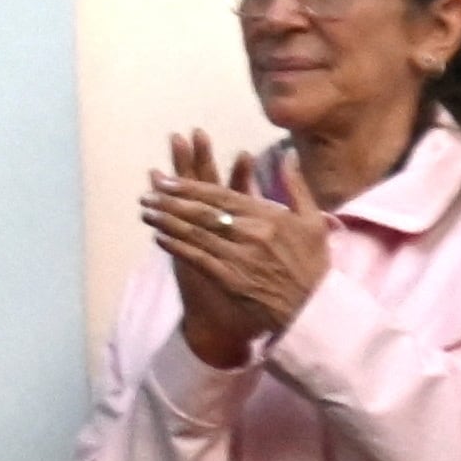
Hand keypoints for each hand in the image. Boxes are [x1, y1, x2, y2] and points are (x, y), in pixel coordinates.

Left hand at [140, 132, 330, 361]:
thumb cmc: (312, 263)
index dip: (191, 187)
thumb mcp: (312, 220)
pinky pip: (198, 259)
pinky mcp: (230, 280)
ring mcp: (239, 257)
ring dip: (167, 222)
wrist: (315, 308)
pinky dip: (177, 247)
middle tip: (147, 194)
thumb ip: (295, 184)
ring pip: (196, 234)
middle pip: (202, 212)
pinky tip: (158, 238)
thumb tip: (286, 153)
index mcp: (268, 216)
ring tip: (146, 212)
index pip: (221, 195)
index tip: (167, 180)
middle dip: (171, 202)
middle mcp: (251, 234)